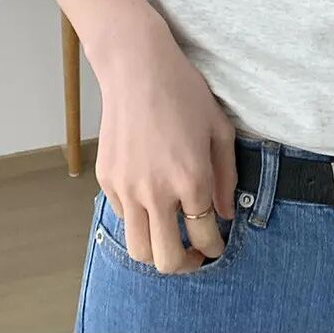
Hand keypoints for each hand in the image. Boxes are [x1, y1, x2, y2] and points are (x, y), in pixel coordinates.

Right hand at [91, 11, 238, 273]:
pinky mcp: (107, 180)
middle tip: (195, 252)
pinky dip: (139, 219)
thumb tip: (225, 213)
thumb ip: (226, 176)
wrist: (137, 68)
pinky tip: (151, 199)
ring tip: (170, 235)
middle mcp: (156, 192)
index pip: (204, 237)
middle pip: (167, 260)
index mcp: (190, 180)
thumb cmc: (184, 92)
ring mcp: (127, 188)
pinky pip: (123, 217)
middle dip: (186, 264)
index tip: (217, 245)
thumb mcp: (219, 129)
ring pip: (138, 250)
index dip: (215, 249)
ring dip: (156, 251)